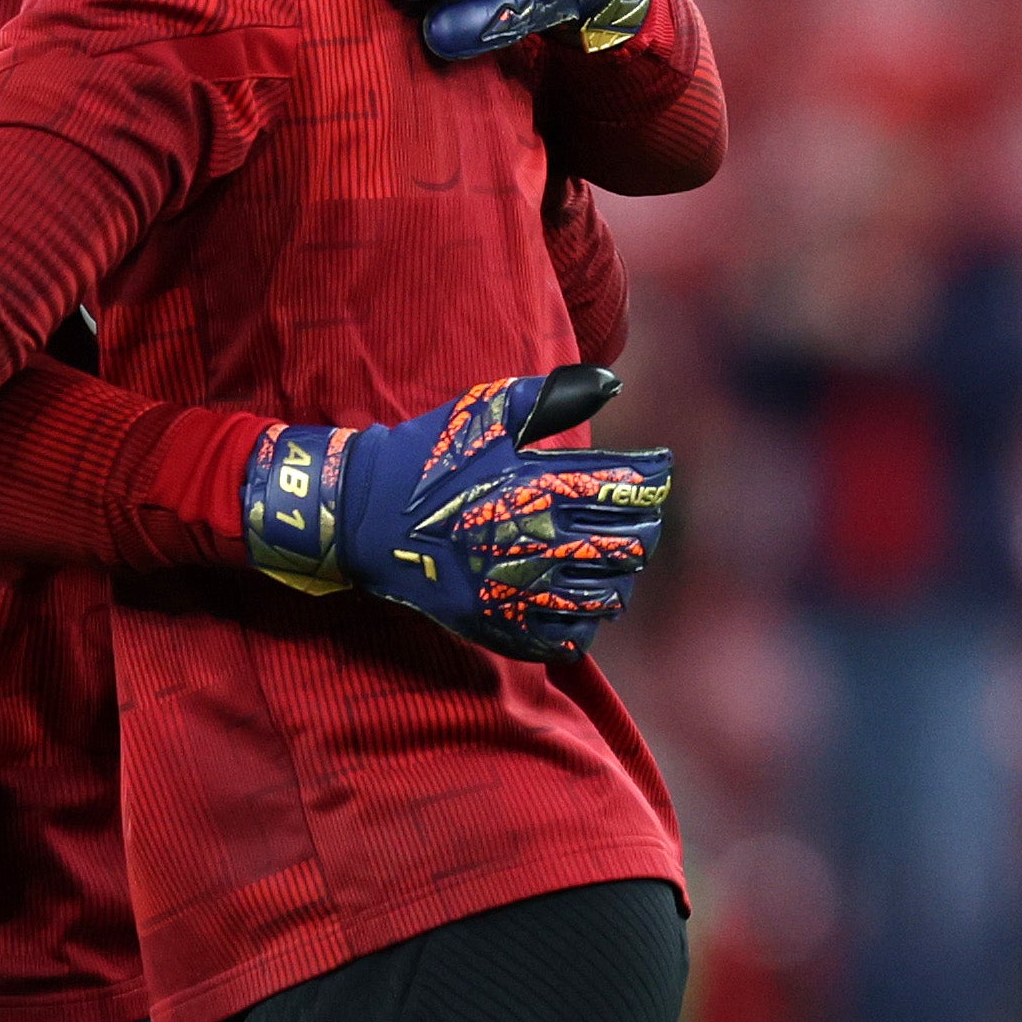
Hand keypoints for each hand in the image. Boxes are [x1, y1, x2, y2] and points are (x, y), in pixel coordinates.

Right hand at [239, 366, 670, 662]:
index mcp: (540, 484)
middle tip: (639, 518)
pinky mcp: (498, 625)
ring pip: (609, 596)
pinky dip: (586, 623)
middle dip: (646, 528)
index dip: (657, 478)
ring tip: (613, 561)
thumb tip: (613, 382)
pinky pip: (568, 639)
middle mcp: (538, 540)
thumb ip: (553, 394)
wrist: (362, 514)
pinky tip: (581, 603)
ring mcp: (518, 590)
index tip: (659, 472)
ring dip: (621, 576)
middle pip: (632, 545)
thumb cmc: (429, 454)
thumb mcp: (487, 409)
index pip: (631, 487)